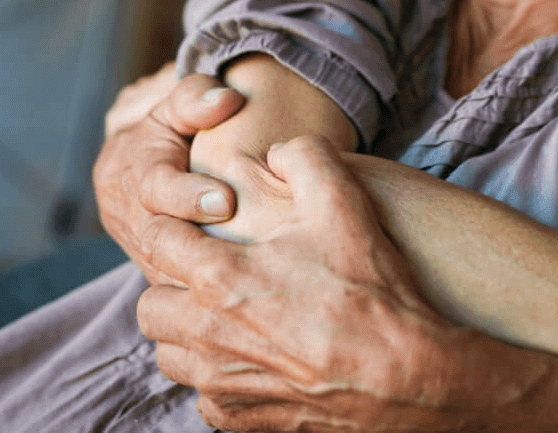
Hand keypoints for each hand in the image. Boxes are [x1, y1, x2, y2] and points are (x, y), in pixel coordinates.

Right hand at [91, 72, 246, 283]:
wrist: (144, 167)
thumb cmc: (173, 130)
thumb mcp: (179, 105)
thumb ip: (197, 98)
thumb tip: (226, 99)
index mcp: (130, 171)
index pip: (153, 187)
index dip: (187, 196)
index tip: (226, 201)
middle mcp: (130, 216)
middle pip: (158, 239)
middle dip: (199, 245)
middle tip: (243, 247)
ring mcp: (141, 251)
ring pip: (167, 275)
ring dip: (204, 280)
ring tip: (249, 280)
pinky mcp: (158, 275)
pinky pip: (180, 294)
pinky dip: (206, 298)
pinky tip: (243, 300)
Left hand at [136, 136, 495, 431]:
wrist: (408, 375)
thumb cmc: (371, 289)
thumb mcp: (342, 201)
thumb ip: (303, 156)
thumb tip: (277, 150)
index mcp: (219, 277)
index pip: (157, 238)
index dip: (173, 221)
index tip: (197, 222)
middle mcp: (207, 334)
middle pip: (149, 304)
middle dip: (169, 283)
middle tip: (208, 272)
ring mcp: (221, 383)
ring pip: (169, 354)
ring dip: (187, 333)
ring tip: (225, 316)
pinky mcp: (242, 420)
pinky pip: (204, 399)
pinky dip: (217, 380)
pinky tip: (252, 360)